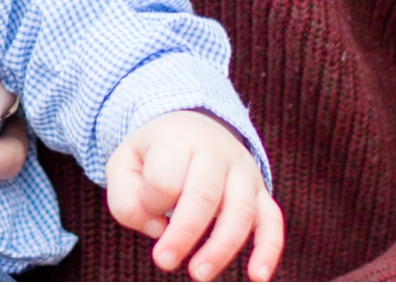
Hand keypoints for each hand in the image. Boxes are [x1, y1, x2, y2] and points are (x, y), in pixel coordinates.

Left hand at [107, 110, 283, 281]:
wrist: (191, 125)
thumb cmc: (153, 154)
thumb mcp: (124, 164)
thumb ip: (125, 199)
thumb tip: (158, 229)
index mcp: (177, 139)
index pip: (165, 178)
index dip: (151, 202)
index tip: (144, 208)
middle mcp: (216, 151)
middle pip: (204, 195)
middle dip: (184, 234)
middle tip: (164, 261)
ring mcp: (243, 170)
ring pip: (240, 211)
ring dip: (220, 248)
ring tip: (198, 274)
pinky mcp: (260, 191)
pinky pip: (272, 220)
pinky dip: (268, 250)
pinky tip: (257, 277)